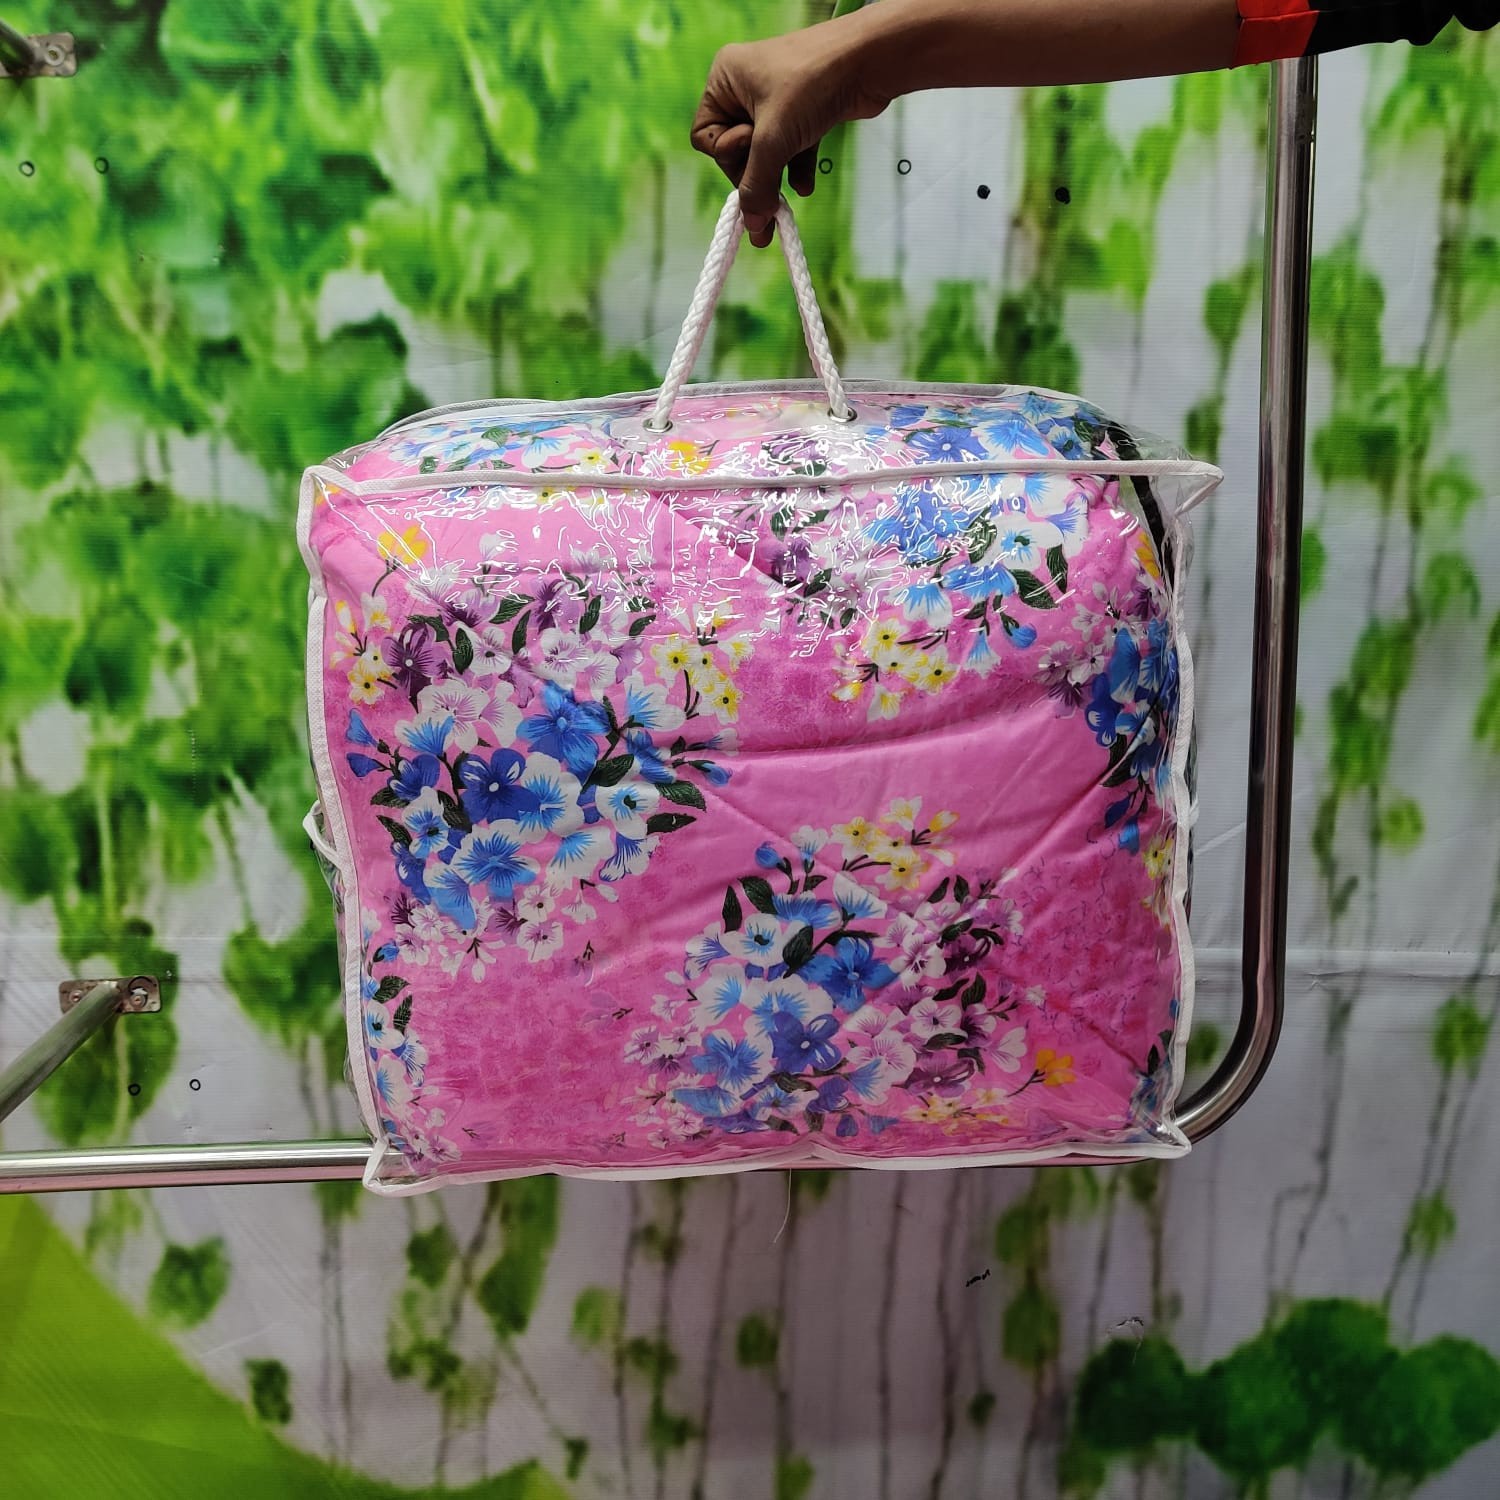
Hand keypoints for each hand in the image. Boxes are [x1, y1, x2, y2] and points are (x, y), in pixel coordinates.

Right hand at [691, 23, 892, 245]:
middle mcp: (746, 87)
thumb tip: (751, 226)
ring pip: (765, 153)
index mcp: (725, 79)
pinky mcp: (803, 112)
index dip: (727, 155)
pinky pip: (790, 149)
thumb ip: (757, 185)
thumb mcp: (774, 138)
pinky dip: (795, 167)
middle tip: (768, 194)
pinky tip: (805, 186)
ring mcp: (776, 100)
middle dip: (755, 172)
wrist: (870, 60)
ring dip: (775, 177)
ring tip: (782, 210)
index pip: (707, 136)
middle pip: (736, 150)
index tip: (752, 154)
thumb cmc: (813, 82)